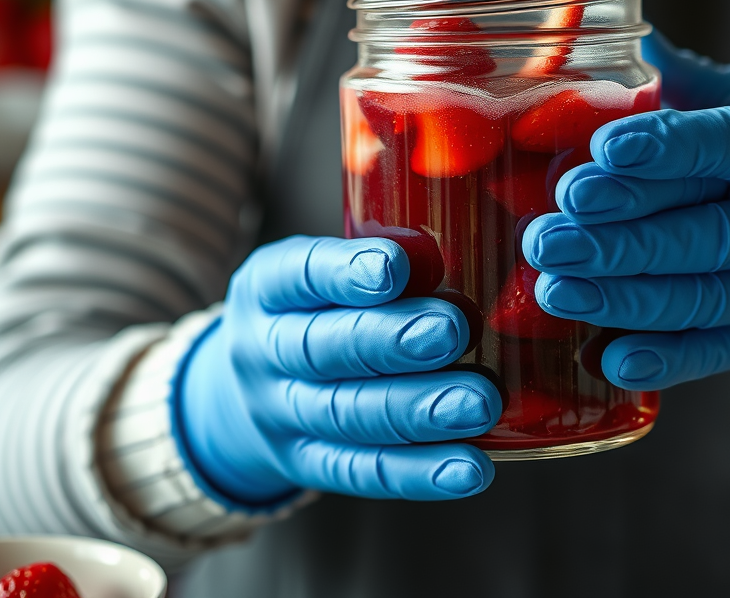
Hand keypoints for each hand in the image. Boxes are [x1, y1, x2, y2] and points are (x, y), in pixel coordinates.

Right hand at [174, 236, 500, 504]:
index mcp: (266, 286)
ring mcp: (280, 416)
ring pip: (347, 415)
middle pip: (323, 349)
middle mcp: (263, 352)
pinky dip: (419, 472)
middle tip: (452, 331)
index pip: (299, 274)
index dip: (345, 272)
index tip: (396, 266)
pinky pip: (363, 473)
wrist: (249, 384)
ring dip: (419, 411)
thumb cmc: (318, 305)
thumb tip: (460, 257)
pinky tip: (470, 466)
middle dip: (392, 340)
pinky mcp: (308, 465)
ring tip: (480, 401)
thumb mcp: (326, 266)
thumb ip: (383, 259)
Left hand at [523, 32, 729, 390]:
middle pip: (699, 232)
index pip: (723, 145)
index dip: (664, 147)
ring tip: (552, 287)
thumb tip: (630, 35)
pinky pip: (718, 352)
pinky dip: (664, 360)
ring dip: (621, 297)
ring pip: (699, 297)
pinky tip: (609, 358)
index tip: (602, 149)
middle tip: (546, 234)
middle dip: (616, 237)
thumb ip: (690, 82)